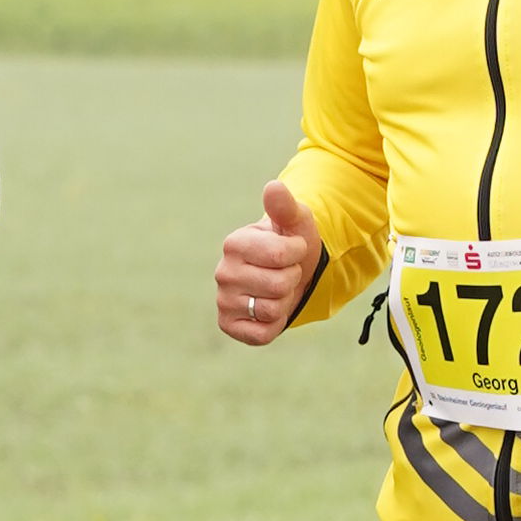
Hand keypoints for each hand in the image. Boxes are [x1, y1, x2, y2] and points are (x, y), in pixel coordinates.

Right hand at [216, 179, 323, 344]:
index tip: (292, 249)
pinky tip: (268, 310)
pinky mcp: (228, 325)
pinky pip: (262, 333)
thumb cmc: (291, 244)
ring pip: (272, 310)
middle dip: (291, 279)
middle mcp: (222, 272)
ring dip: (284, 302)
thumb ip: (285, 207)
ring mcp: (223, 300)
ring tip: (277, 290)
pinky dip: (274, 324)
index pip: (282, 254)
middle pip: (279, 284)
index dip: (297, 253)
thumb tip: (273, 187)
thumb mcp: (295, 222)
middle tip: (284, 272)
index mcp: (234, 243)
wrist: (288, 273)